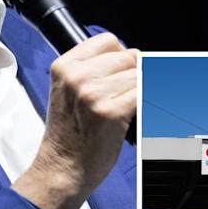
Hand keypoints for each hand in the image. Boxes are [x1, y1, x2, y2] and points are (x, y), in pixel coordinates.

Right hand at [14, 33, 137, 208]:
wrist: (62, 168)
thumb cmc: (69, 134)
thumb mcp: (68, 90)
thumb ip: (92, 69)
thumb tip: (135, 56)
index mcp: (64, 66)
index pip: (108, 40)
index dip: (120, 55)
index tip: (121, 72)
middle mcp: (77, 77)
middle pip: (127, 56)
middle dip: (132, 74)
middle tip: (123, 96)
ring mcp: (94, 94)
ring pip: (138, 75)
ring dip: (138, 91)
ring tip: (124, 109)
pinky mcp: (112, 112)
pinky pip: (143, 93)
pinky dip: (145, 103)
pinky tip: (133, 115)